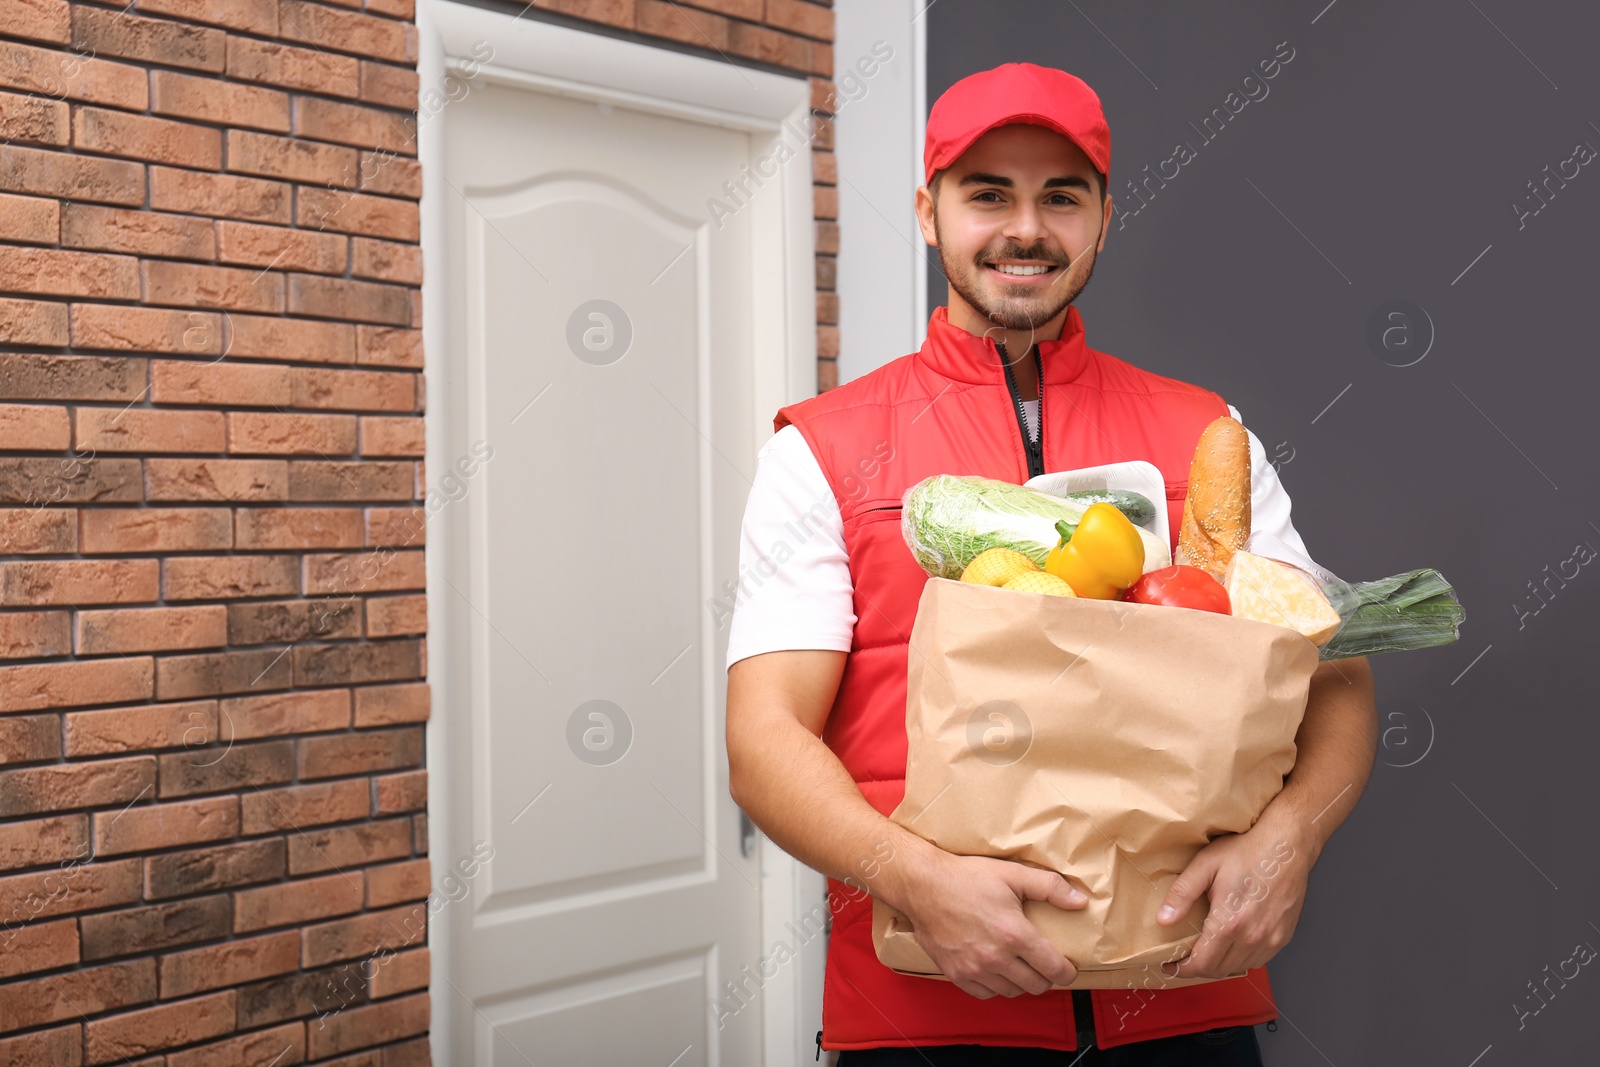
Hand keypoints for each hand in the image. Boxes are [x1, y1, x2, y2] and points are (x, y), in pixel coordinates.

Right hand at [901, 851, 1088, 999]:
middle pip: (1037, 985)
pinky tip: (996, 971)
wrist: (923, 884)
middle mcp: (996, 957)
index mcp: (1015, 934)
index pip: (1054, 969)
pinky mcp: (956, 973)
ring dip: (1021, 982)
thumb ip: (1050, 887)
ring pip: (1012, 992)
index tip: (1068, 967)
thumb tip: (1080, 902)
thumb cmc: (966, 877)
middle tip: (1044, 963)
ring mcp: (975, 969)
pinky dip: (995, 986)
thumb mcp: (1012, 873)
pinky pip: (985, 994)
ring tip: (1020, 966)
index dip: (1067, 972)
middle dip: (1046, 976)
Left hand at [1154, 820, 1312, 979]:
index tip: (1169, 966)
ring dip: (1219, 966)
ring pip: (1239, 968)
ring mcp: (1271, 939)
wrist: (1287, 846)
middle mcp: (1252, 936)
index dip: (1182, 969)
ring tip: (1204, 954)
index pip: (1202, 963)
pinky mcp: (1283, 936)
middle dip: (1197, 969)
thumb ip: (1182, 894)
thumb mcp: (1206, 865)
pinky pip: (1258, 960)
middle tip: (1182, 960)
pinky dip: (1240, 960)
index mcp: (1230, 921)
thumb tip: (1163, 919)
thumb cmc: (1247, 851)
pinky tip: (1230, 947)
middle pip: (1219, 970)